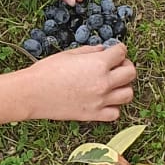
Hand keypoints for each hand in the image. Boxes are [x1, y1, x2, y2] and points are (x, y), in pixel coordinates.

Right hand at [21, 42, 135, 122]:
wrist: (32, 93)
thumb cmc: (47, 71)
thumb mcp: (69, 54)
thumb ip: (90, 51)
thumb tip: (103, 50)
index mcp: (98, 64)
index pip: (122, 52)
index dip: (118, 49)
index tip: (114, 51)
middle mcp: (104, 82)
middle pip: (131, 73)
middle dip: (125, 66)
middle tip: (116, 66)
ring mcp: (100, 101)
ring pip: (128, 94)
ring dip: (123, 87)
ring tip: (112, 84)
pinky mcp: (93, 115)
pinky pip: (115, 113)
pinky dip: (113, 107)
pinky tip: (104, 101)